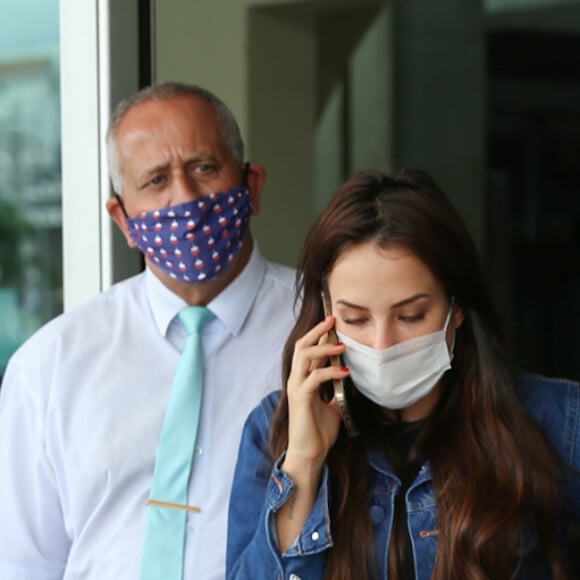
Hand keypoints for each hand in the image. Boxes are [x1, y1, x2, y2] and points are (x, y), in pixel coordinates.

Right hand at [283, 316, 348, 479]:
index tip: (332, 322)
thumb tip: (350, 382)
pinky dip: (330, 372)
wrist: (309, 454)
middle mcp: (297, 379)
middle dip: (317, 331)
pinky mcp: (301, 398)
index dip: (319, 335)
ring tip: (341, 345)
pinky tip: (344, 372)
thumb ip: (337, 392)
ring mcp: (296, 387)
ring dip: (324, 348)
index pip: (308, 350)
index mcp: (303, 379)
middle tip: (332, 320)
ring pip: (304, 357)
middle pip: (301, 346)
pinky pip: (314, 378)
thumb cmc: (318, 432)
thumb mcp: (333, 407)